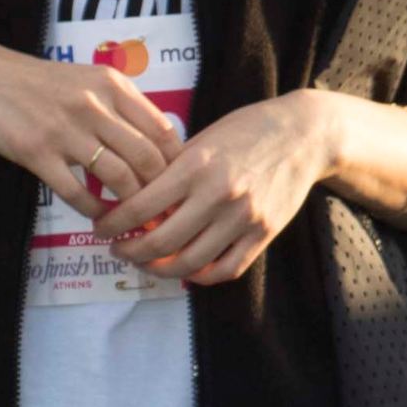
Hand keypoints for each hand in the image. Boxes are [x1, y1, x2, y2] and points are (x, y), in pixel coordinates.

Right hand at [0, 40, 187, 212]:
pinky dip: (94, 211)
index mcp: (113, 86)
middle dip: (159, 192)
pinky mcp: (36, 153)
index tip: (178, 186)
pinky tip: (98, 218)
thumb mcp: (88, 80)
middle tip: (160, 213)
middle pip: (147, 158)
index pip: (162, 131)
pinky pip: (77, 192)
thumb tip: (160, 147)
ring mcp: (65, 130)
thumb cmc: (40, 83)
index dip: (176, 164)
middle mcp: (94, 105)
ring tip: (132, 221)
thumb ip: (122, 107)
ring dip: (130, 207)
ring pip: (118, 178)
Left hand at [107, 91, 341, 286]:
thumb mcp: (203, 138)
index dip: (114, 225)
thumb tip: (136, 201)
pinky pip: (226, 269)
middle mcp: (218, 194)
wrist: (304, 134)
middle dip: (131, 252)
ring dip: (160, 270)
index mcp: (196, 165)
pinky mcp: (264, 233)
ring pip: (191, 263)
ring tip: (147, 263)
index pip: (141, 207)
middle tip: (118, 249)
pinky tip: (186, 269)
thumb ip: (172, 170)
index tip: (102, 229)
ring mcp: (243, 217)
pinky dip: (201, 276)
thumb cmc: (247, 129)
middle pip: (161, 243)